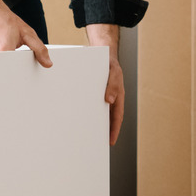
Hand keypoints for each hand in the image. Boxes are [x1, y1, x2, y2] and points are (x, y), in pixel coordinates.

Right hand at [0, 4, 51, 69]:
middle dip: (8, 69)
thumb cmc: (4, 20)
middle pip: (1, 74)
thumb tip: (47, 63)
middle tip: (11, 55)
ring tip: (2, 48)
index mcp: (2, 50)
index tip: (20, 75)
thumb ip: (39, 49)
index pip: (11, 73)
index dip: (17, 74)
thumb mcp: (27, 33)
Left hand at [86, 23, 123, 145]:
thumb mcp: (113, 72)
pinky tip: (77, 118)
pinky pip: (89, 106)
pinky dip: (85, 113)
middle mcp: (110, 99)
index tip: (110, 141)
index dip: (114, 130)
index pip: (117, 117)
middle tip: (96, 144)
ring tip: (85, 135)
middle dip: (103, 131)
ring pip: (97, 113)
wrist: (102, 52)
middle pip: (107, 119)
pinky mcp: (92, 93)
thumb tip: (110, 100)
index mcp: (117, 97)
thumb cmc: (109, 63)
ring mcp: (101, 97)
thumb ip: (113, 84)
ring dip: (93, 123)